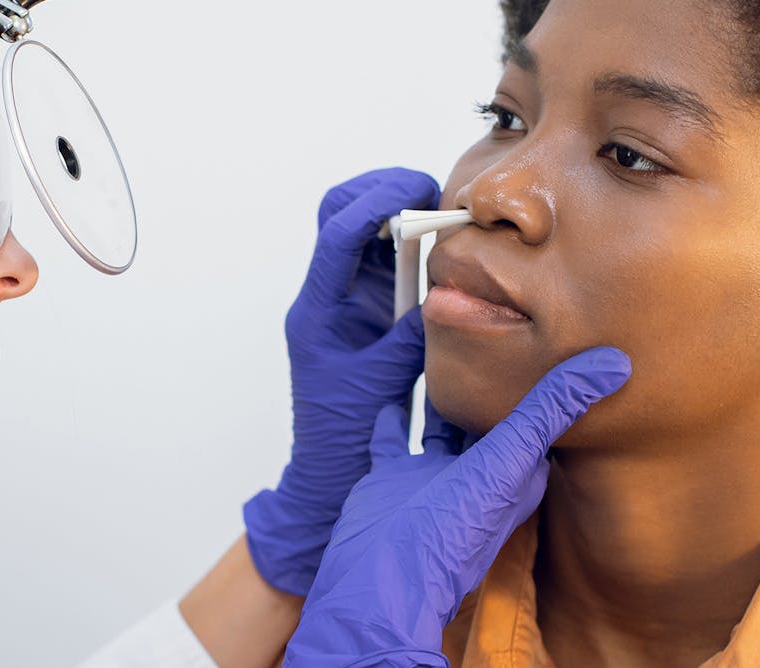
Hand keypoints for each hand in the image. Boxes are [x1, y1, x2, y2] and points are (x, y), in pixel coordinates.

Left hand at [244, 168, 442, 596]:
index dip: (376, 202)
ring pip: (360, 231)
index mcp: (316, 310)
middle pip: (337, 214)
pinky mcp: (363, 311)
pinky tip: (437, 252)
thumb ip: (412, 332)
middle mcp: (324, 297)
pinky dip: (408, 246)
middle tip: (429, 196)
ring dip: (397, 215)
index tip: (417, 190)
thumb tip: (443, 288)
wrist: (328, 473)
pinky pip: (381, 260)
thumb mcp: (385, 381)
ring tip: (439, 219)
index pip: (337, 234)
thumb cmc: (346, 437)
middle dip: (380, 191)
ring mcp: (342, 301)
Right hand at [285, 348, 632, 666]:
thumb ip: (552, 409)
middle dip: (499, 381)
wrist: (378, 582)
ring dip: (451, 392)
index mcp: (516, 475)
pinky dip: (399, 410)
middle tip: (503, 327)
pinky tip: (399, 385)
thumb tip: (614, 363)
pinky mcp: (393, 477)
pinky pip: (397, 434)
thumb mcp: (509, 460)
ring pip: (447, 423)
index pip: (540, 420)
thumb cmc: (451, 530)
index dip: (550, 382)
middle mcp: (478, 475)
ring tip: (455, 345)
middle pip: (494, 418)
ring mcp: (433, 476)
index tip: (560, 338)